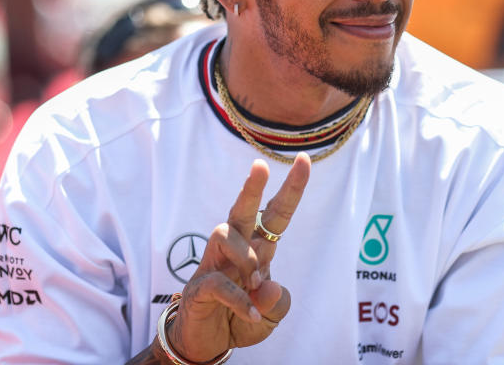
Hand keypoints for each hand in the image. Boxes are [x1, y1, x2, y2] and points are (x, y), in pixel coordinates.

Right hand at [167, 153, 310, 360]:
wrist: (208, 344)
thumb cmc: (242, 319)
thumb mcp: (272, 315)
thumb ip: (279, 302)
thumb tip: (271, 286)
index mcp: (258, 248)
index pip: (276, 213)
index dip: (291, 189)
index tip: (304, 160)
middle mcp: (236, 249)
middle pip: (242, 210)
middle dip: (252, 186)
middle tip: (260, 165)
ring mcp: (214, 264)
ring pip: (226, 235)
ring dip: (246, 258)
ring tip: (256, 282)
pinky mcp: (200, 286)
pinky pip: (219, 282)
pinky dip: (240, 300)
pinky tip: (252, 313)